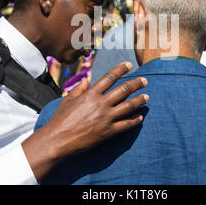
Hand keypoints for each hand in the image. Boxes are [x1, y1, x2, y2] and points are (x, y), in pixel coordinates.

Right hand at [22, 61, 147, 180]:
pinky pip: (126, 125)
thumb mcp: (67, 100)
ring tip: (147, 97)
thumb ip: (78, 89)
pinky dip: (135, 120)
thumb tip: (86, 80)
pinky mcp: (108, 132)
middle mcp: (101, 104)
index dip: (121, 69)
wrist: (58, 140)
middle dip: (136, 84)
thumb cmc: (60, 120)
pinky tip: (140, 117)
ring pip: (128, 106)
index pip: (110, 77)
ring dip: (139, 100)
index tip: (129, 65)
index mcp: (90, 94)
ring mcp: (106, 118)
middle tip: (145, 81)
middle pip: (123, 90)